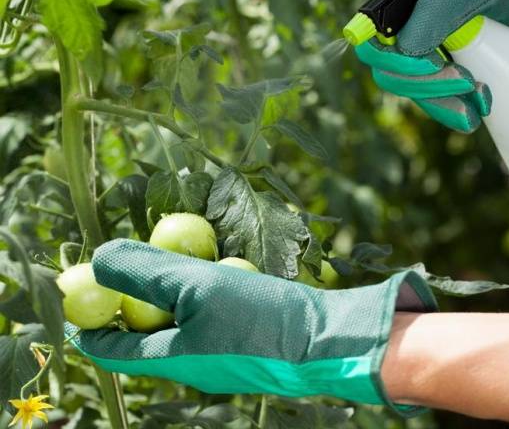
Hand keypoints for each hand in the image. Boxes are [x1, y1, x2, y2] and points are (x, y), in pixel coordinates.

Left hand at [67, 239, 436, 416]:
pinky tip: (205, 267)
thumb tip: (97, 258)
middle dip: (127, 299)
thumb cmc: (259, 317)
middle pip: (141, 331)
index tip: (76, 300)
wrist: (322, 337)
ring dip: (164, 291)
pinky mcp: (237, 335)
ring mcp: (214, 349)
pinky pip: (203, 312)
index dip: (89, 325)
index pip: (112, 349)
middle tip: (122, 265)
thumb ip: (145, 272)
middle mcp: (189, 360)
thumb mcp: (196, 286)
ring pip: (174, 319)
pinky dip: (194, 290)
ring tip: (162, 260)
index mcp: (170, 358)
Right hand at [355, 0, 508, 132]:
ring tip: (481, 99)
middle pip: (386, 68)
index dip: (391, 57)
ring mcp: (424, 46)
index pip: (371, 34)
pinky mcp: (442, 67)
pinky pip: (430, 98)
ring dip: (441, 102)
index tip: (434, 64)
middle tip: (465, 82)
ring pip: (408, 88)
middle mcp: (405, 21)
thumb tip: (404, 47)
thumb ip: (438, 4)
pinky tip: (471, 113)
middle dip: (424, 83)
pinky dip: (449, 110)